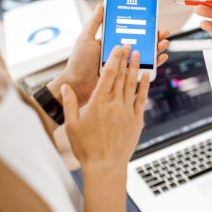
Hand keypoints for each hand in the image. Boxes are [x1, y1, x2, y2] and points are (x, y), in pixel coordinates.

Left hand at [48, 5, 169, 107]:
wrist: (77, 85)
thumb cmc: (78, 62)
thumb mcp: (85, 39)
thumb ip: (95, 23)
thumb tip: (102, 4)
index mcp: (111, 43)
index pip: (131, 32)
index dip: (143, 26)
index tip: (152, 20)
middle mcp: (120, 53)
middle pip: (141, 43)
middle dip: (154, 37)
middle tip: (163, 32)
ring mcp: (124, 65)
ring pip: (145, 55)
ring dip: (157, 48)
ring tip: (164, 43)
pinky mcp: (127, 77)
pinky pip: (144, 70)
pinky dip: (155, 64)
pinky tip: (162, 57)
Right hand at [60, 45, 148, 172]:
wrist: (105, 166)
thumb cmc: (86, 147)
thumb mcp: (72, 125)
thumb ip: (70, 104)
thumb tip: (66, 87)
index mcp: (98, 103)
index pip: (108, 75)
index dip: (114, 58)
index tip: (117, 47)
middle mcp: (114, 104)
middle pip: (122, 76)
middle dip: (126, 58)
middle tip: (130, 44)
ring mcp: (127, 111)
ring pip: (132, 84)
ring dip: (135, 68)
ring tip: (138, 54)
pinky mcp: (137, 120)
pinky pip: (141, 98)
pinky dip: (144, 85)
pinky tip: (145, 75)